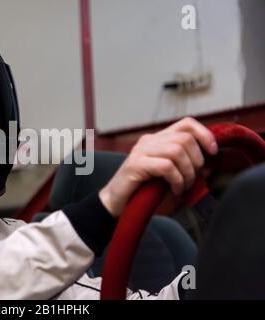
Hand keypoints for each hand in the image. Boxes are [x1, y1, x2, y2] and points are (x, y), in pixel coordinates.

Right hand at [99, 117, 217, 217]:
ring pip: (177, 150)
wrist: (118, 204)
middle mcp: (149, 141)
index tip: (213, 152)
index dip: (204, 134)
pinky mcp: (136, 165)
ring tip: (183, 186)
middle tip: (193, 179)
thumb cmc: (145, 191)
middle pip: (185, 138)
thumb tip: (210, 164)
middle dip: (196, 161)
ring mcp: (141, 151)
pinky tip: (175, 190)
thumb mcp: (170, 176)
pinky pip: (166, 166)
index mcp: (158, 139)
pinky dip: (177, 180)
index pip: (186, 124)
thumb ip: (187, 167)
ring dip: (187, 172)